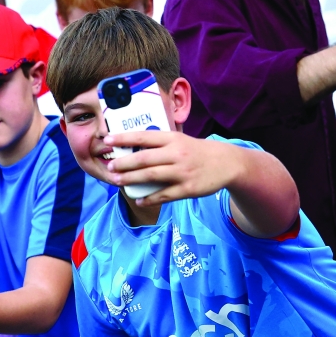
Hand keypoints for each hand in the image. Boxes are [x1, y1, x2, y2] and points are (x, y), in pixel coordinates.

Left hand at [105, 133, 241, 206]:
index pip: (143, 137)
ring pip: (151, 176)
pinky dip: (149, 198)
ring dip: (131, 179)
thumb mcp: (180, 140)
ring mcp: (182, 172)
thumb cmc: (197, 151)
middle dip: (123, 163)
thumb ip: (159, 144)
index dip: (123, 138)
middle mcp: (176, 154)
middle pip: (144, 158)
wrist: (228, 163)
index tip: (107, 140)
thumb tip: (131, 148)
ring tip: (117, 181)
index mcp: (173, 139)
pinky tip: (139, 199)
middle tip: (110, 166)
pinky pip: (164, 195)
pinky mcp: (188, 188)